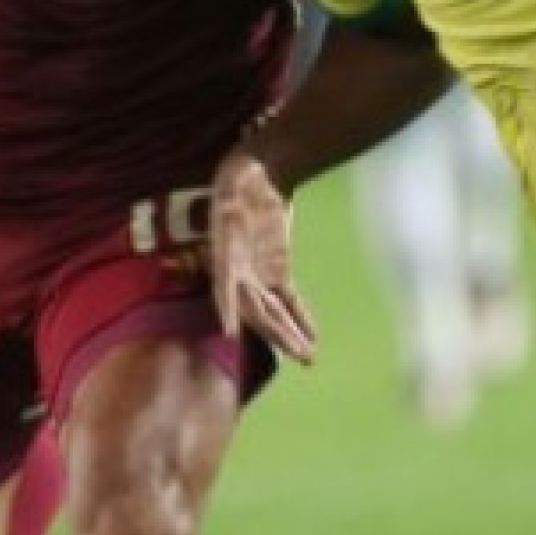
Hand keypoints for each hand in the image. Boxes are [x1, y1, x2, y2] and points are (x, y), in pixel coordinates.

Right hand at [210, 148, 317, 363]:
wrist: (256, 177)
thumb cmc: (238, 180)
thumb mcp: (233, 186)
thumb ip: (232, 199)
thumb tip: (236, 193)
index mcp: (223, 255)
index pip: (224, 285)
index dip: (227, 308)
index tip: (231, 334)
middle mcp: (238, 273)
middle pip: (257, 309)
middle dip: (278, 333)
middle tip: (300, 355)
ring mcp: (258, 275)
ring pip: (274, 312)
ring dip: (291, 334)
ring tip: (309, 358)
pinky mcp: (277, 272)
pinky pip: (289, 301)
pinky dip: (300, 319)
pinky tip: (312, 338)